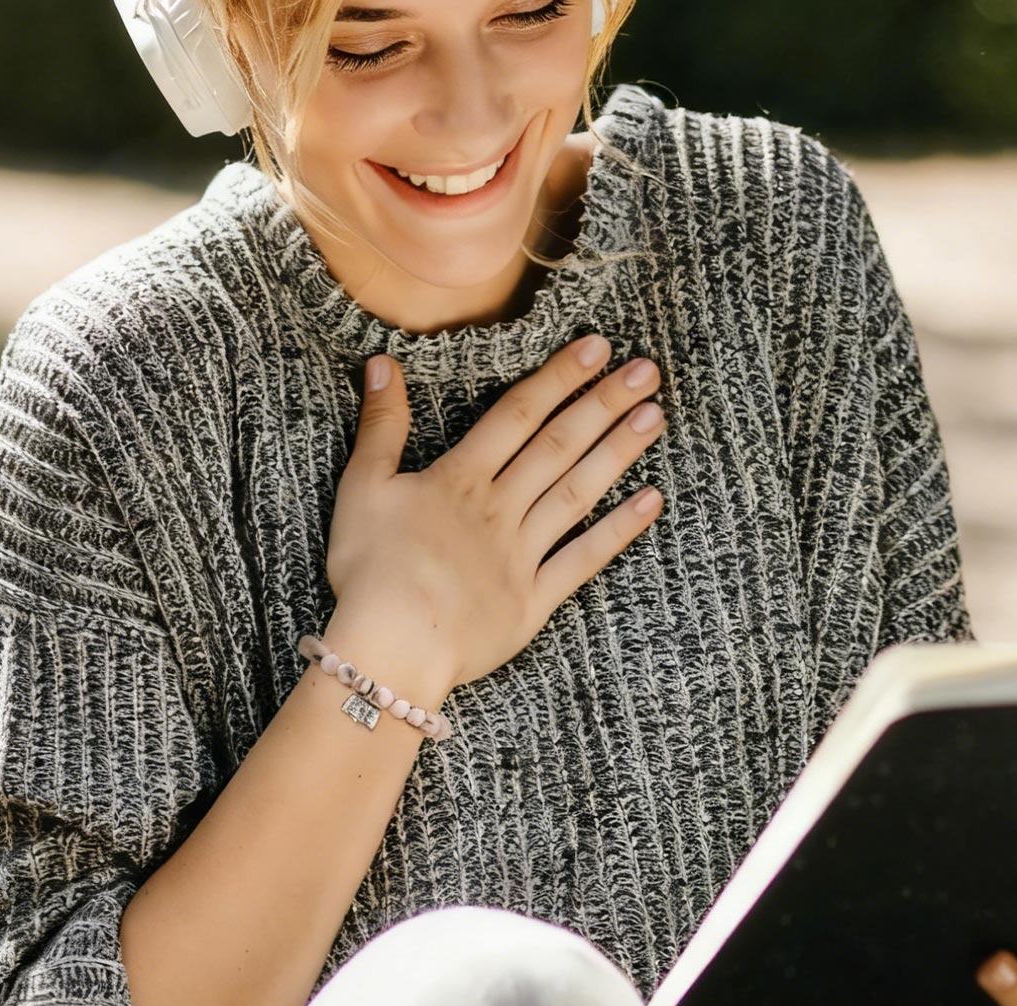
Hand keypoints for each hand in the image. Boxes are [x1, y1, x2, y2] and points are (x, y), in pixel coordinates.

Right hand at [325, 335, 667, 693]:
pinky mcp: (534, 600)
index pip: (519, 415)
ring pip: (577, 492)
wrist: (388, 647)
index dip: (559, 377)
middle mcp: (500, 508)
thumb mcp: (360, 488)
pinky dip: (619, 531)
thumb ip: (380, 425)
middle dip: (604, 404)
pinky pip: (583, 559)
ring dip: (618, 453)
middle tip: (647, 371)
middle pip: (559, 446)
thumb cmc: (368, 569)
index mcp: (460, 479)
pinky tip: (651, 501)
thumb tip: (384, 362)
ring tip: (656, 418)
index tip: (598, 348)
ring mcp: (522, 554)